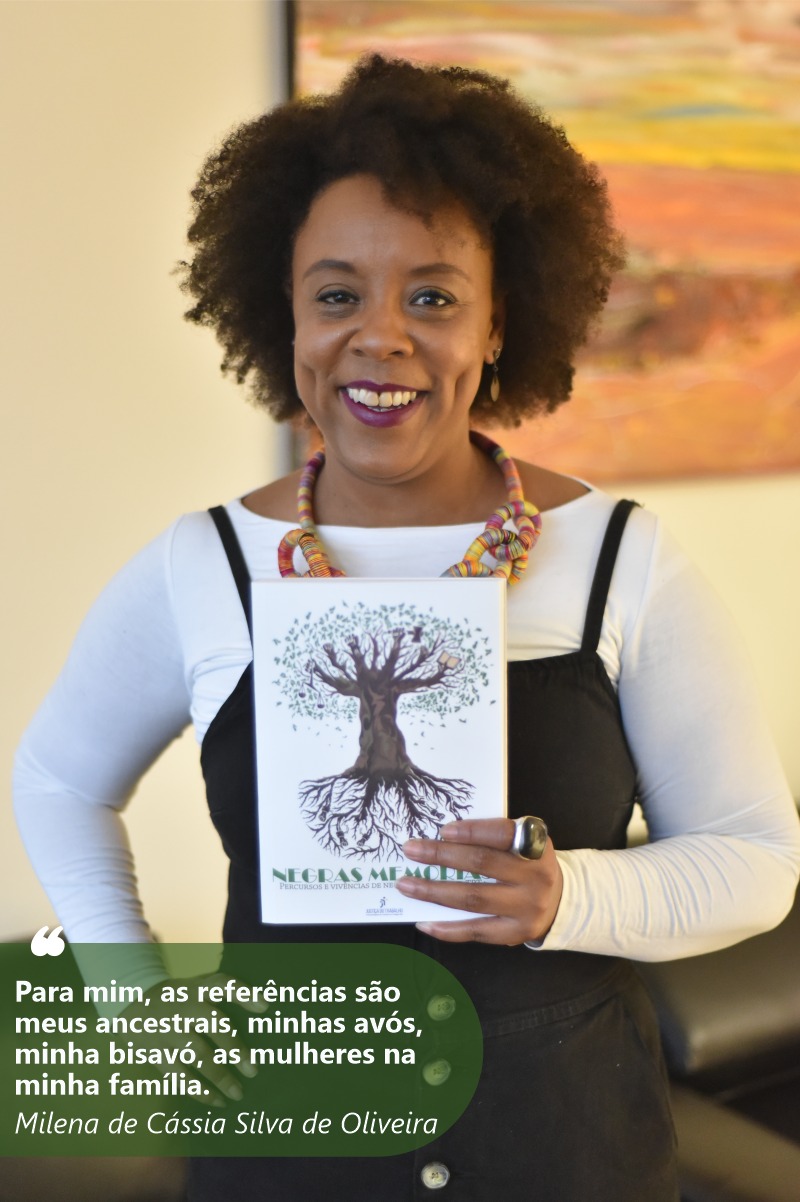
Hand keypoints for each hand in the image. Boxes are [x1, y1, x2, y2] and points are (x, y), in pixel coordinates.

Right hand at [120, 973, 265, 1104]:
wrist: (131, 1002)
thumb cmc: (178, 997)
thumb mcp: (196, 986)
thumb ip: (220, 996)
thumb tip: (260, 1013)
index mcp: (198, 989)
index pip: (222, 984)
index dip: (244, 993)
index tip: (265, 1006)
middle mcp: (186, 1008)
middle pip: (213, 1024)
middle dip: (234, 1047)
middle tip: (253, 1070)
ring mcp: (171, 1032)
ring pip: (198, 1055)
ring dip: (220, 1077)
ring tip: (238, 1093)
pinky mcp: (158, 1054)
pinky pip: (180, 1077)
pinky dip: (200, 1092)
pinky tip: (217, 1102)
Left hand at [395, 818, 562, 945]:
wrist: (557, 901)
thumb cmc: (528, 864)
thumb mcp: (524, 842)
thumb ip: (494, 837)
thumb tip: (443, 838)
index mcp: (537, 847)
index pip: (503, 834)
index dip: (472, 832)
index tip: (443, 830)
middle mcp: (536, 878)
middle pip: (481, 864)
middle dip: (441, 856)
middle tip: (411, 850)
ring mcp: (527, 908)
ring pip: (473, 898)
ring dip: (434, 891)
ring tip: (406, 885)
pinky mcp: (515, 933)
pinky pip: (476, 931)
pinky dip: (447, 928)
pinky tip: (424, 922)